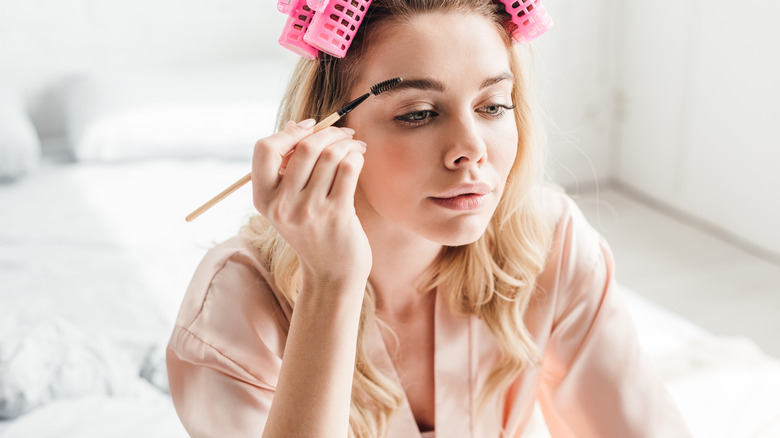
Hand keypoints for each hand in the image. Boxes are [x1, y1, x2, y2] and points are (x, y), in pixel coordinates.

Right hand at [251, 119, 371, 289]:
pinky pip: (348, 169)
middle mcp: (282, 205)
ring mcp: (309, 210)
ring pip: (330, 155)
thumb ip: (288, 167)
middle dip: (329, 133)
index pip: (264, 149)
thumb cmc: (313, 231)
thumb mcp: (288, 203)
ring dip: (347, 144)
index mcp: (263, 198)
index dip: (289, 132)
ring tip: (355, 146)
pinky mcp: (336, 214)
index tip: (310, 127)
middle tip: (344, 133)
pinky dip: (356, 156)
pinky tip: (359, 158)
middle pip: (305, 147)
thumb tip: (298, 126)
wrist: (332, 273)